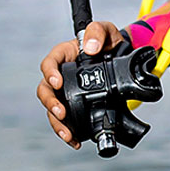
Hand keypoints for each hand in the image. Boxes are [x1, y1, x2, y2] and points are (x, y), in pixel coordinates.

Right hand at [36, 20, 123, 149]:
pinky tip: (74, 141)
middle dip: (50, 103)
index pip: (49, 63)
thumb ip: (97, 31)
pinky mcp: (76, 106)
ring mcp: (67, 92)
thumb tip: (90, 47)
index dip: (50, 73)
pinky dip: (68, 132)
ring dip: (57, 123)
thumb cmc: (110, 41)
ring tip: (67, 133)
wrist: (124, 59)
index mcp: (64, 55)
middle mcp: (61, 75)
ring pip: (53, 109)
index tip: (58, 83)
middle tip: (61, 113)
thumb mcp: (106, 30)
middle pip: (45, 90)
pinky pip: (67, 120)